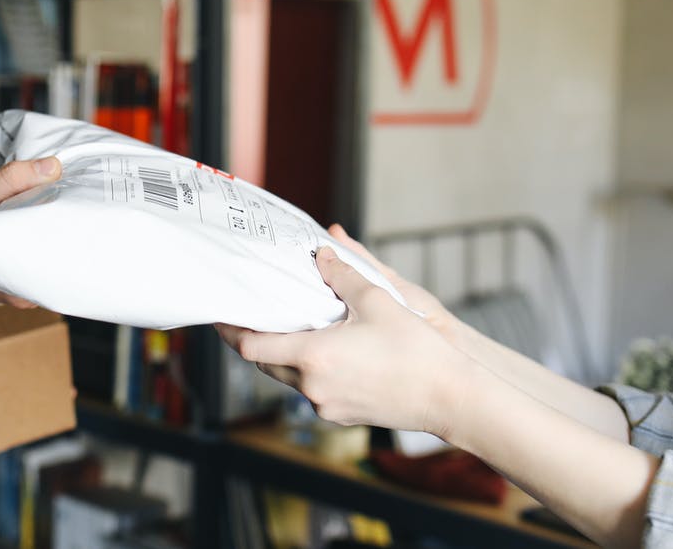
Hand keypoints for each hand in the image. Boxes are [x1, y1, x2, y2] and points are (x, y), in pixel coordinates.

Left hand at [218, 246, 472, 436]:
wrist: (450, 398)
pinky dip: (307, 371)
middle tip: (250, 317)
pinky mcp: (340, 416)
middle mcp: (312, 386)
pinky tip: (323, 352)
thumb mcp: (377, 301)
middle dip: (254, 341)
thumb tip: (320, 256)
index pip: (252, 347)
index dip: (232, 331)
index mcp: (313, 356)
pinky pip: (311, 391)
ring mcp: (325, 406)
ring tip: (289, 329)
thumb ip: (342, 276)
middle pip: (264, 364)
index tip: (221, 316)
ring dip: (283, 356)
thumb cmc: (417, 350)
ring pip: (288, 379)